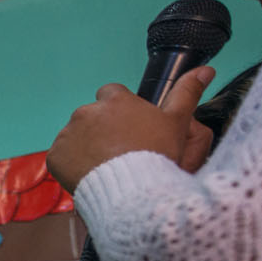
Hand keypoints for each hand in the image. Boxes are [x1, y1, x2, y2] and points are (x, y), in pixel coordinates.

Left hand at [46, 67, 215, 191]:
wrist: (132, 190)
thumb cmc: (156, 154)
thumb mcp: (176, 121)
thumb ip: (187, 92)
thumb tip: (205, 70)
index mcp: (115, 99)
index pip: (112, 94)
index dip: (121, 111)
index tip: (130, 128)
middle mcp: (87, 111)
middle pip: (93, 117)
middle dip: (103, 130)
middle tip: (120, 152)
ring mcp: (68, 133)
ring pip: (77, 136)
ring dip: (87, 146)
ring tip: (107, 166)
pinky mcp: (55, 155)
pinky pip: (61, 156)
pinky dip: (72, 164)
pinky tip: (90, 175)